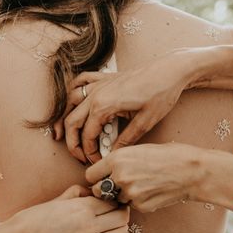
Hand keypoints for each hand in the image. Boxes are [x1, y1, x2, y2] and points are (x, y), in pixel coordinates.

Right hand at [10, 185, 129, 232]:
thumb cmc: (33, 220)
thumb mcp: (56, 200)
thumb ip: (77, 194)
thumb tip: (90, 192)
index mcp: (82, 210)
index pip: (112, 203)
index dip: (115, 201)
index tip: (113, 201)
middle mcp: (88, 229)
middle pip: (121, 220)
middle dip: (121, 214)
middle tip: (117, 213)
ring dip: (119, 231)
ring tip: (113, 228)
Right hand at [56, 49, 196, 163]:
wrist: (170, 70)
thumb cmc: (160, 93)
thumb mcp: (144, 123)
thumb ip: (125, 140)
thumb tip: (112, 155)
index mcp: (103, 106)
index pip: (87, 136)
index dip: (89, 153)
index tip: (96, 161)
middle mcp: (96, 93)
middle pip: (72, 121)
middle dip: (73, 142)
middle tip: (80, 157)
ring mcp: (98, 83)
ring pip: (71, 102)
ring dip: (66, 119)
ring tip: (62, 134)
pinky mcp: (105, 77)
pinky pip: (80, 82)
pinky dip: (74, 92)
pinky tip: (73, 102)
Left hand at [86, 143, 209, 212]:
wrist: (192, 171)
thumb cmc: (168, 156)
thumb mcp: (138, 149)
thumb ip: (119, 160)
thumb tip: (105, 171)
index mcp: (117, 159)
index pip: (90, 175)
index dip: (96, 177)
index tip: (102, 177)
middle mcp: (120, 177)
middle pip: (97, 191)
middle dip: (104, 189)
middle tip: (115, 186)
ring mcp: (130, 193)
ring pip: (115, 200)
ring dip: (122, 196)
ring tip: (140, 185)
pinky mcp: (141, 206)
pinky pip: (131, 206)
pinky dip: (137, 201)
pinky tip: (150, 191)